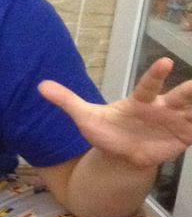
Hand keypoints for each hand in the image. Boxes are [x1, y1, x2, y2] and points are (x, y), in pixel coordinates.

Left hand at [39, 59, 191, 169]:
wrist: (121, 154)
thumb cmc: (107, 131)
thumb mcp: (85, 118)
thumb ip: (67, 101)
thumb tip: (39, 86)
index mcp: (140, 100)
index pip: (149, 86)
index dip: (156, 75)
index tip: (165, 62)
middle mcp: (162, 107)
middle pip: (182, 96)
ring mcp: (176, 122)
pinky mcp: (185, 137)